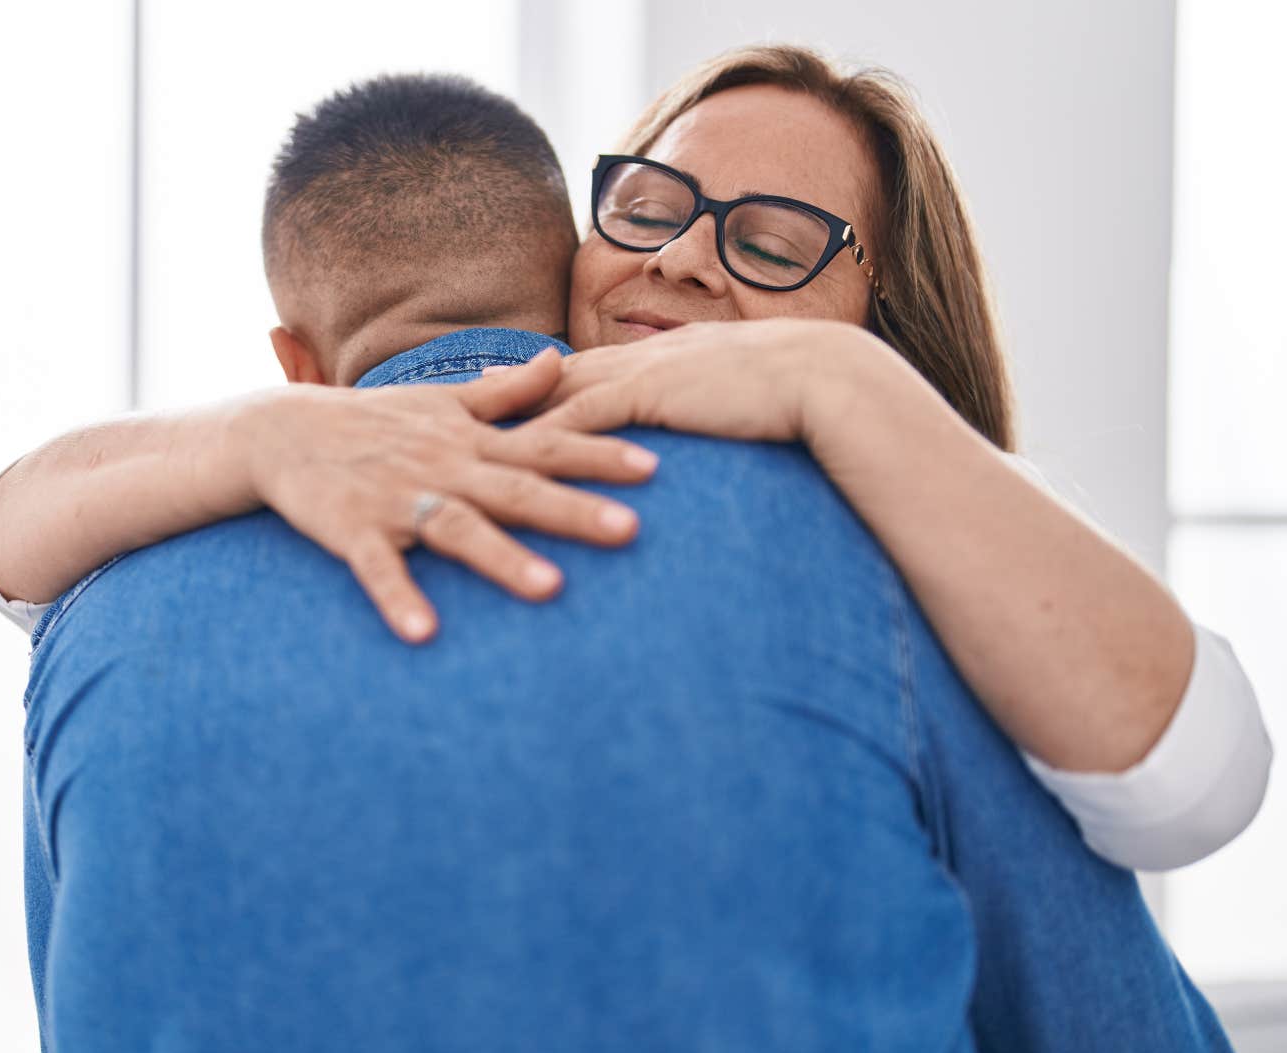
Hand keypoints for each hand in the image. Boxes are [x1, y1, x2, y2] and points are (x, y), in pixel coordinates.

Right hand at [232, 347, 659, 642]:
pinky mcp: (353, 531)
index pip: (545, 444)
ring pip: (459, 529)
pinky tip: (424, 633)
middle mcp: (442, 468)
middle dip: (572, 510)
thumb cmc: (371, 419)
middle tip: (629, 530)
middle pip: (516, 489)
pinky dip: (400, 598)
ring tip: (549, 589)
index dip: (598, 455)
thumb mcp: (439, 400)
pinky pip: (379, 569)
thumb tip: (559, 361)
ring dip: (503, 558)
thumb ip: (504, 393)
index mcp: (469, 441)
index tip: (653, 469)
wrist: (282, 431)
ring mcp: (398, 499)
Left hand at [496, 318, 862, 442]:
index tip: (506, 386)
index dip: (545, 378)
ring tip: (461, 439)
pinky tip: (506, 463)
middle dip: (507, 388)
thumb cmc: (802, 398)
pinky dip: (541, 439)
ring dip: (509, 417)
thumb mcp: (746, 401)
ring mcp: (643, 371)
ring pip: (558, 395)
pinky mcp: (648, 394)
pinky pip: (580, 418)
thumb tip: (715, 435)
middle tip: (457, 401)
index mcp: (668, 355)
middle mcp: (646, 355)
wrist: (828, 379)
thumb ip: (717, 414)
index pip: (593, 365)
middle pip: (559, 373)